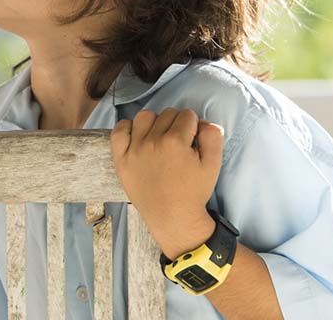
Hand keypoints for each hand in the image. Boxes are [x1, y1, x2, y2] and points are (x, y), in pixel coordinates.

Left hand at [110, 108, 224, 257]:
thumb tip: (204, 121)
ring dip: (155, 123)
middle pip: (167, 114)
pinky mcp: (121, 158)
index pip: (187, 115)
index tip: (192, 140)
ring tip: (160, 138)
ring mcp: (134, 149)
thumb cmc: (193, 192)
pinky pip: (119, 130)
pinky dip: (127, 128)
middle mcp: (152, 142)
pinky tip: (137, 136)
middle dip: (176, 124)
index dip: (193, 126)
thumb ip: (213, 138)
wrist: (172, 218)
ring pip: (145, 117)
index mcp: (176, 142)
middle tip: (178, 143)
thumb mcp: (212, 166)